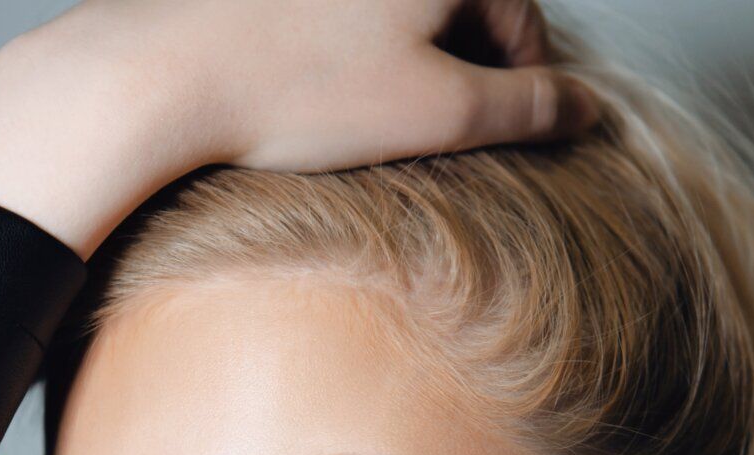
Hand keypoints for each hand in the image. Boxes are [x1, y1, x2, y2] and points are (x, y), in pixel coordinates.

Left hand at [0, 0, 599, 260]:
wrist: (168, 73)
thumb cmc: (299, 90)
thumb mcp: (436, 112)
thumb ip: (525, 109)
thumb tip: (586, 112)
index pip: (519, 17)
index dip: (524, 87)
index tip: (514, 141)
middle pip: (459, 9)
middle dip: (463, 74)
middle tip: (444, 143)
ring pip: (399, 17)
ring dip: (407, 68)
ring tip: (378, 126)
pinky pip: (343, 21)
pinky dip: (352, 58)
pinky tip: (326, 103)